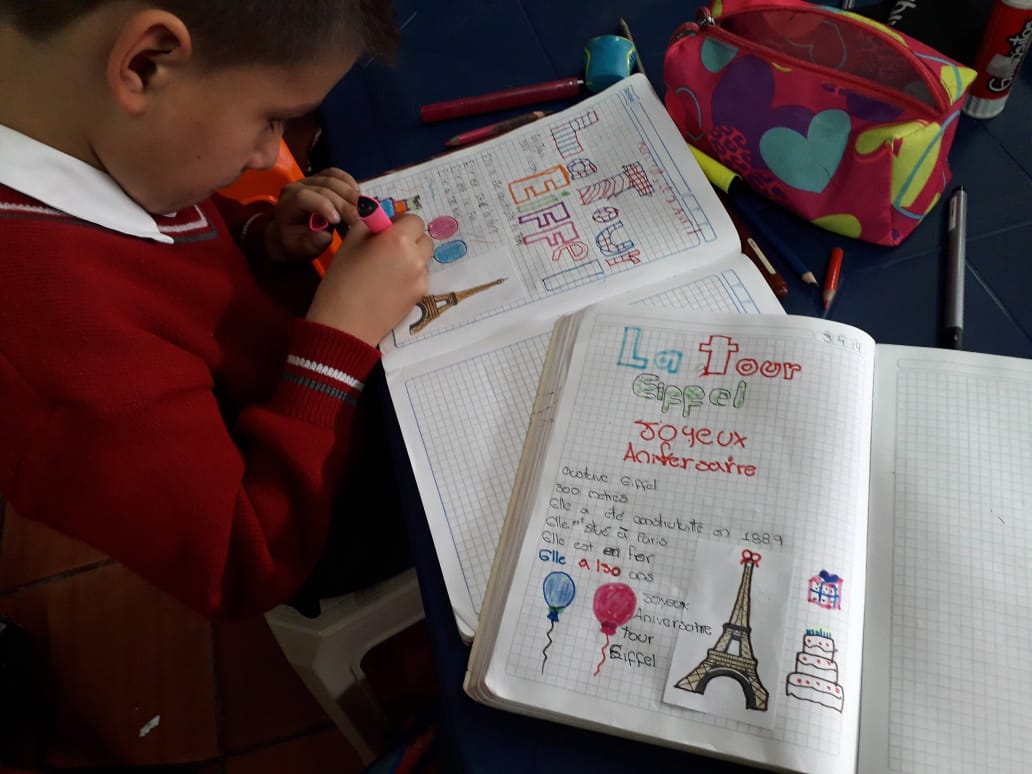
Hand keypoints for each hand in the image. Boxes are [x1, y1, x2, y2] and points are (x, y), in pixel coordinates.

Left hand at [265, 168, 359, 261]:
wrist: (290, 233)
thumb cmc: (295, 241)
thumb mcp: (300, 248)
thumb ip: (311, 243)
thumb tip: (326, 236)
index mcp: (287, 204)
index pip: (304, 197)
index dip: (323, 205)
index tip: (338, 220)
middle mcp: (296, 187)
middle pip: (322, 187)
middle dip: (343, 202)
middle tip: (360, 216)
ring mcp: (309, 181)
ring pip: (331, 179)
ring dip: (350, 193)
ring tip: (364, 207)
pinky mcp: (321, 179)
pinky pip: (336, 174)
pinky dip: (349, 183)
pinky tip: (359, 195)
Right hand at [305, 213, 433, 345]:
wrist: (345, 324)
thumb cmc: (341, 281)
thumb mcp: (349, 242)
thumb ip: (370, 225)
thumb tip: (380, 220)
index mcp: (398, 239)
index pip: (414, 220)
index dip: (400, 222)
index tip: (386, 230)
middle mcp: (415, 257)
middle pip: (424, 239)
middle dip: (409, 239)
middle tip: (387, 248)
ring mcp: (421, 278)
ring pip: (423, 258)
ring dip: (411, 257)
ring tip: (387, 268)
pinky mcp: (420, 295)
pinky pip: (420, 277)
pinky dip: (410, 276)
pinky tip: (390, 285)